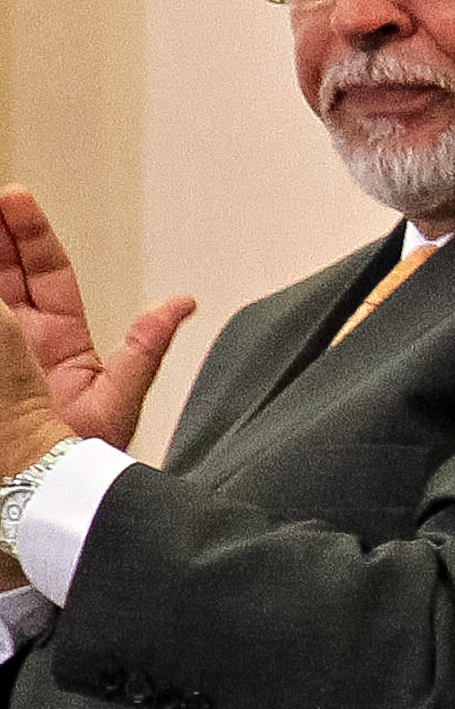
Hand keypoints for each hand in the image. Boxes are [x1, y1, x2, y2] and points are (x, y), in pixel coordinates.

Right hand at [0, 187, 191, 451]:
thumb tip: (183, 301)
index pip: (44, 277)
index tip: (13, 198)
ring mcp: (1, 365)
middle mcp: (19, 351)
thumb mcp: (116, 401)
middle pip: (4, 279)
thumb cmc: (81, 467)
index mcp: (60, 347)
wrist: (38, 509)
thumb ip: (142, 348)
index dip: (29, 237)